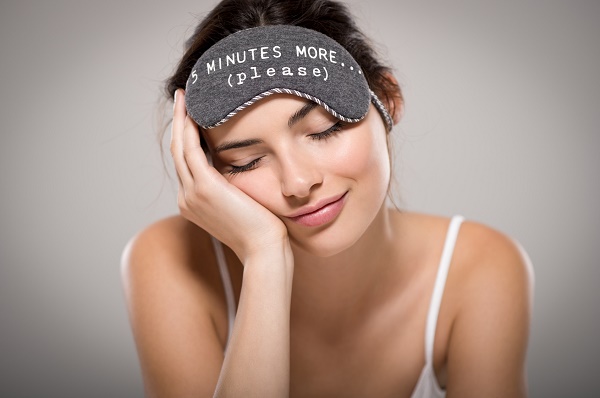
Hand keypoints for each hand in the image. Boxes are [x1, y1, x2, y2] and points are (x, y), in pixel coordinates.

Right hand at [170, 89, 288, 260]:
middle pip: (177, 152)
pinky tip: (193, 111)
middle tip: (182, 98)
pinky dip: (189, 128)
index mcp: (193, 202)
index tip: (190, 115)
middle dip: (178, 123)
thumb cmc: (261, 229)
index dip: (186, 137)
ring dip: (180, 120)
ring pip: (180, 148)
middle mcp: (186, 198)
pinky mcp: (204, 188)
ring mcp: (191, 193)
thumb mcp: (240, 205)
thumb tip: (238, 170)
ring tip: (185, 97)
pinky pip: (190, 150)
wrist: (264, 249)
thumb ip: (231, 188)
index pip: (186, 163)